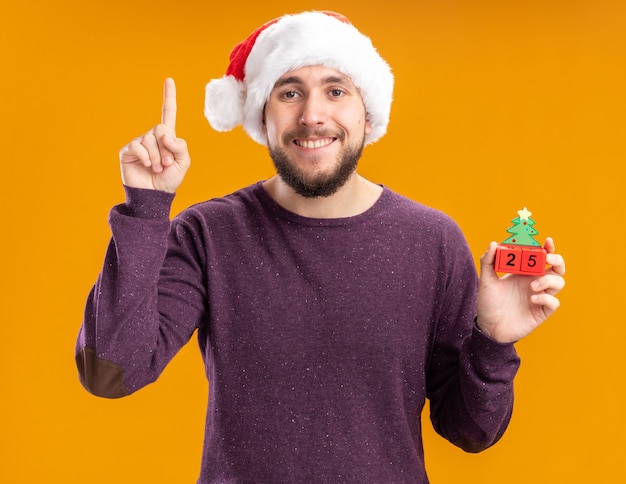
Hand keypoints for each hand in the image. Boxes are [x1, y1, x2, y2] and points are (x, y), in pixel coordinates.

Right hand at [119, 78, 190, 192]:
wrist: (155, 195)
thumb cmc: (169, 180)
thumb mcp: (183, 162)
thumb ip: (180, 146)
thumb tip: (166, 135)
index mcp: (167, 137)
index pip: (168, 113)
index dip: (169, 97)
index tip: (169, 80)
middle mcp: (152, 137)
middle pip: (161, 129)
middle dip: (167, 149)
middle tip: (167, 164)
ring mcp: (139, 143)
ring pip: (150, 139)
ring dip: (158, 156)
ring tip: (158, 168)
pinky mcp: (127, 150)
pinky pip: (138, 146)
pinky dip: (146, 157)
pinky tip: (148, 166)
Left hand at [475, 237, 565, 343]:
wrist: (488, 327)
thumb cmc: (488, 303)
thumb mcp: (486, 281)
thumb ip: (488, 262)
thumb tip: (493, 243)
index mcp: (524, 272)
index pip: (541, 256)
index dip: (548, 247)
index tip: (547, 241)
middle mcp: (535, 282)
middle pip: (557, 267)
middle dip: (557, 259)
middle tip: (547, 258)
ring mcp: (540, 296)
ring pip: (559, 282)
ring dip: (549, 280)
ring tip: (532, 286)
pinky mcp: (542, 311)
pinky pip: (554, 302)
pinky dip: (545, 298)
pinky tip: (531, 299)